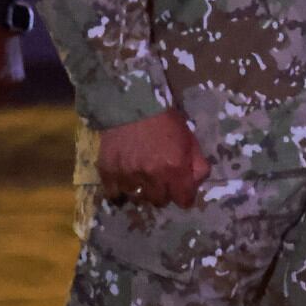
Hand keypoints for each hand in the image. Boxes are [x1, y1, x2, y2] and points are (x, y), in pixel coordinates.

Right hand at [95, 108, 209, 207]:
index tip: (181, 191)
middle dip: (163, 193)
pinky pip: (115, 195)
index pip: (183, 200)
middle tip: (160, 181)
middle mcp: (152, 177)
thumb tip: (197, 182)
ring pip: (138, 199)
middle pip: (159, 201)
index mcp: (175, 168)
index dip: (184, 196)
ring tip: (142, 179)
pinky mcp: (108, 173)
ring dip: (142, 192)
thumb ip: (197, 163)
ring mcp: (128, 177)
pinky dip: (120, 191)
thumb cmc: (165, 120)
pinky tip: (124, 182)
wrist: (131, 104)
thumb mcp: (189, 138)